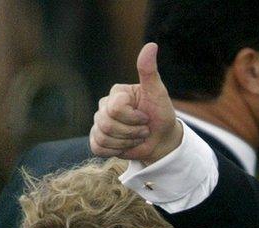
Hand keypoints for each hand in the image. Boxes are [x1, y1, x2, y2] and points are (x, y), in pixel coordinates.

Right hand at [89, 42, 182, 163]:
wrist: (161, 139)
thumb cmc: (161, 114)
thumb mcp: (158, 93)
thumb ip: (149, 71)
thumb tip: (151, 45)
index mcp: (116, 93)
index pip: (116, 108)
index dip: (134, 118)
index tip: (146, 117)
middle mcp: (104, 106)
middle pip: (107, 124)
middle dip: (131, 132)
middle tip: (143, 130)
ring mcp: (99, 123)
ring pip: (103, 137)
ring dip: (126, 143)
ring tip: (136, 138)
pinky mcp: (97, 139)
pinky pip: (97, 147)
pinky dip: (115, 150)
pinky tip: (125, 146)